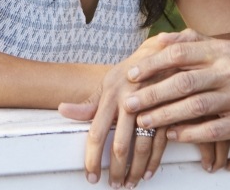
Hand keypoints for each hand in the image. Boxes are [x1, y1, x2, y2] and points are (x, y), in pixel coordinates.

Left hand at [59, 36, 172, 185]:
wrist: (161, 53)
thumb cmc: (130, 72)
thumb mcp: (108, 82)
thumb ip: (89, 103)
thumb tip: (62, 110)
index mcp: (111, 95)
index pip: (97, 133)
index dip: (93, 158)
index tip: (91, 176)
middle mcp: (130, 101)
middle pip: (120, 145)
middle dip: (116, 170)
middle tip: (113, 185)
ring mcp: (150, 106)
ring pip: (142, 147)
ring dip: (135, 170)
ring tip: (129, 183)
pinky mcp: (167, 109)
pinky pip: (161, 142)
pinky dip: (154, 161)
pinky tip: (147, 172)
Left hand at [123, 29, 229, 142]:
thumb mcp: (226, 50)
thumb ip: (194, 42)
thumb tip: (159, 39)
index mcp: (223, 50)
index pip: (181, 53)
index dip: (153, 64)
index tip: (132, 73)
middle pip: (184, 81)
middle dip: (152, 93)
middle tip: (129, 102)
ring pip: (195, 106)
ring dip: (165, 115)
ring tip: (143, 121)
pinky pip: (212, 129)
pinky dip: (188, 133)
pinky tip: (171, 135)